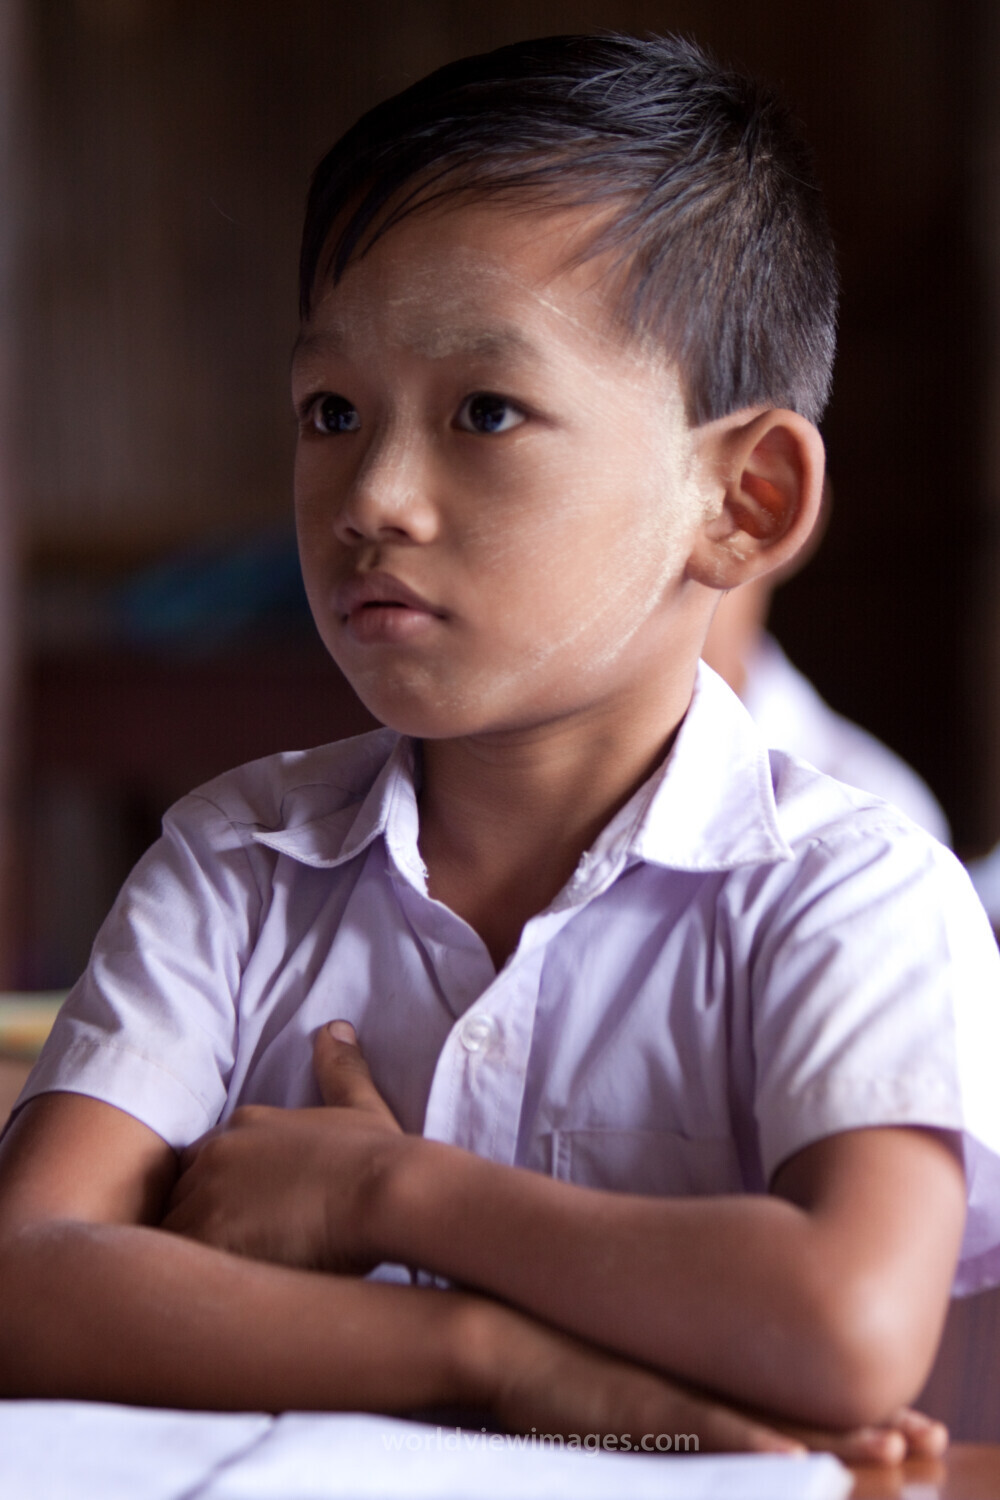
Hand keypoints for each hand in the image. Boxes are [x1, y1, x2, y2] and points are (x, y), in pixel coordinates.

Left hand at [161, 1021, 406, 1271]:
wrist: (390, 1193)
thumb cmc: (380, 1160)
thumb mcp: (361, 1106)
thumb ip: (341, 1069)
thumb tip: (335, 1028)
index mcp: (244, 1126)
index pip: (205, 1166)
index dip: (221, 1200)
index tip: (249, 1226)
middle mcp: (217, 1155)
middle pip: (184, 1201)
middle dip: (203, 1230)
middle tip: (241, 1260)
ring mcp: (208, 1196)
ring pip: (177, 1236)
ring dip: (196, 1259)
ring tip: (231, 1289)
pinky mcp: (210, 1239)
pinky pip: (180, 1271)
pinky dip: (196, 1288)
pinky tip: (227, 1303)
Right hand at [476, 1302, 946, 1461]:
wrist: (504, 1337)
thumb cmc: (558, 1374)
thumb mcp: (629, 1396)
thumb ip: (673, 1412)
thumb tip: (704, 1423)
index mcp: (702, 1395)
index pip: (794, 1419)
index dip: (853, 1429)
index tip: (910, 1433)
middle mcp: (702, 1393)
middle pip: (800, 1421)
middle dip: (866, 1435)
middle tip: (926, 1439)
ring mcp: (678, 1400)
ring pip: (774, 1430)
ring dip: (837, 1444)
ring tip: (896, 1448)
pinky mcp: (646, 1411)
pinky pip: (712, 1433)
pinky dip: (758, 1449)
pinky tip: (796, 1459)